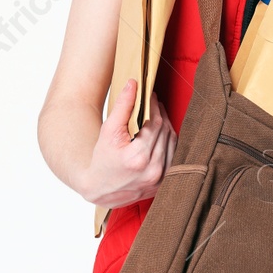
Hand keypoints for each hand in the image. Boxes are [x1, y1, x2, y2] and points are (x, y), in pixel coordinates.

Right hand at [78, 78, 177, 208]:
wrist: (99, 188)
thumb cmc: (101, 159)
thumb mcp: (108, 131)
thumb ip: (123, 107)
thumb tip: (134, 83)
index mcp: (138, 158)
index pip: (155, 122)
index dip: (154, 106)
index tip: (151, 95)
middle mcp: (152, 170)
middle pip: (165, 131)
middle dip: (160, 113)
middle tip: (154, 102)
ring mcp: (159, 179)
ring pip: (172, 141)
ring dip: (167, 126)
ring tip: (157, 116)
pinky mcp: (163, 183)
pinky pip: (173, 155)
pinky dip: (169, 142)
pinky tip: (161, 133)